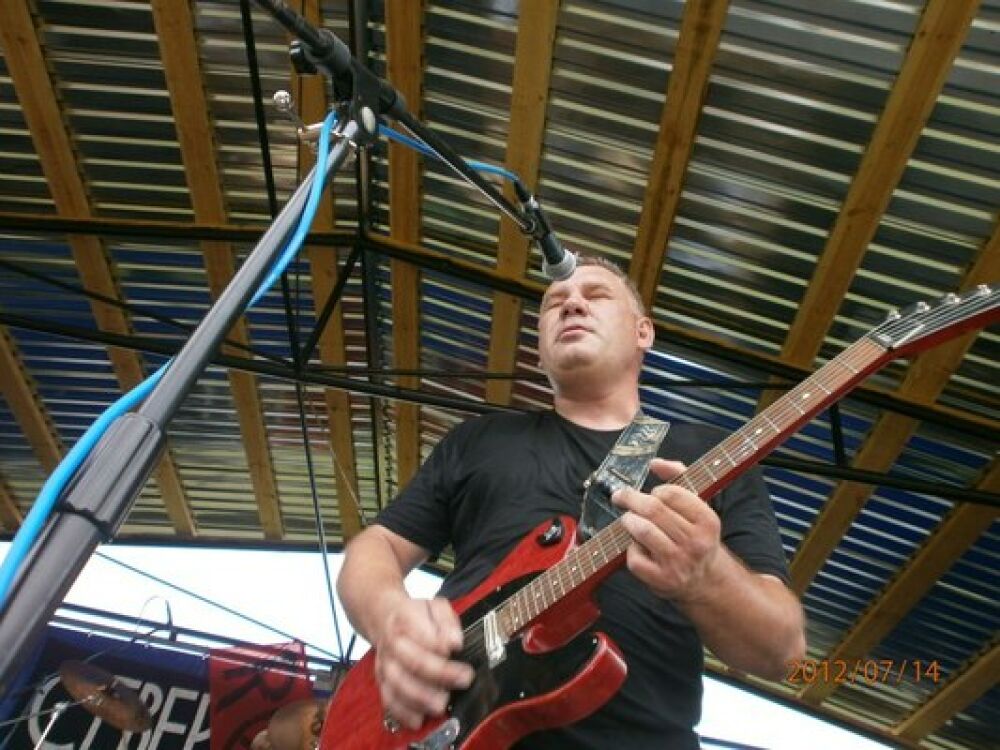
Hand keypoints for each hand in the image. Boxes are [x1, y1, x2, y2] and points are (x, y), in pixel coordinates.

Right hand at [373, 597, 473, 729]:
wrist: (382, 617)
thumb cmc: (415, 615)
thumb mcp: (435, 606)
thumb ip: (447, 622)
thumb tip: (455, 642)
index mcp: (405, 619)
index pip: (421, 633)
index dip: (439, 643)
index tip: (458, 649)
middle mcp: (392, 643)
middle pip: (411, 661)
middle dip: (438, 674)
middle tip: (463, 680)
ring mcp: (385, 663)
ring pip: (397, 684)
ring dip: (420, 698)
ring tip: (441, 705)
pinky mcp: (382, 681)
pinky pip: (388, 700)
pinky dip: (402, 713)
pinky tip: (418, 720)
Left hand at [612, 459, 721, 602]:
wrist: (704, 580)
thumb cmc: (695, 536)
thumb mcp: (697, 506)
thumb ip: (679, 477)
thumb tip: (655, 463)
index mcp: (707, 521)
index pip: (672, 494)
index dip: (656, 490)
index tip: (649, 493)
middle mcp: (695, 542)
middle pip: (653, 510)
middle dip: (630, 499)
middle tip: (620, 497)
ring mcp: (678, 563)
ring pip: (643, 531)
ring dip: (629, 521)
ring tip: (628, 520)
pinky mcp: (661, 580)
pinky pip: (635, 558)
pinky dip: (630, 549)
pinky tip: (637, 547)